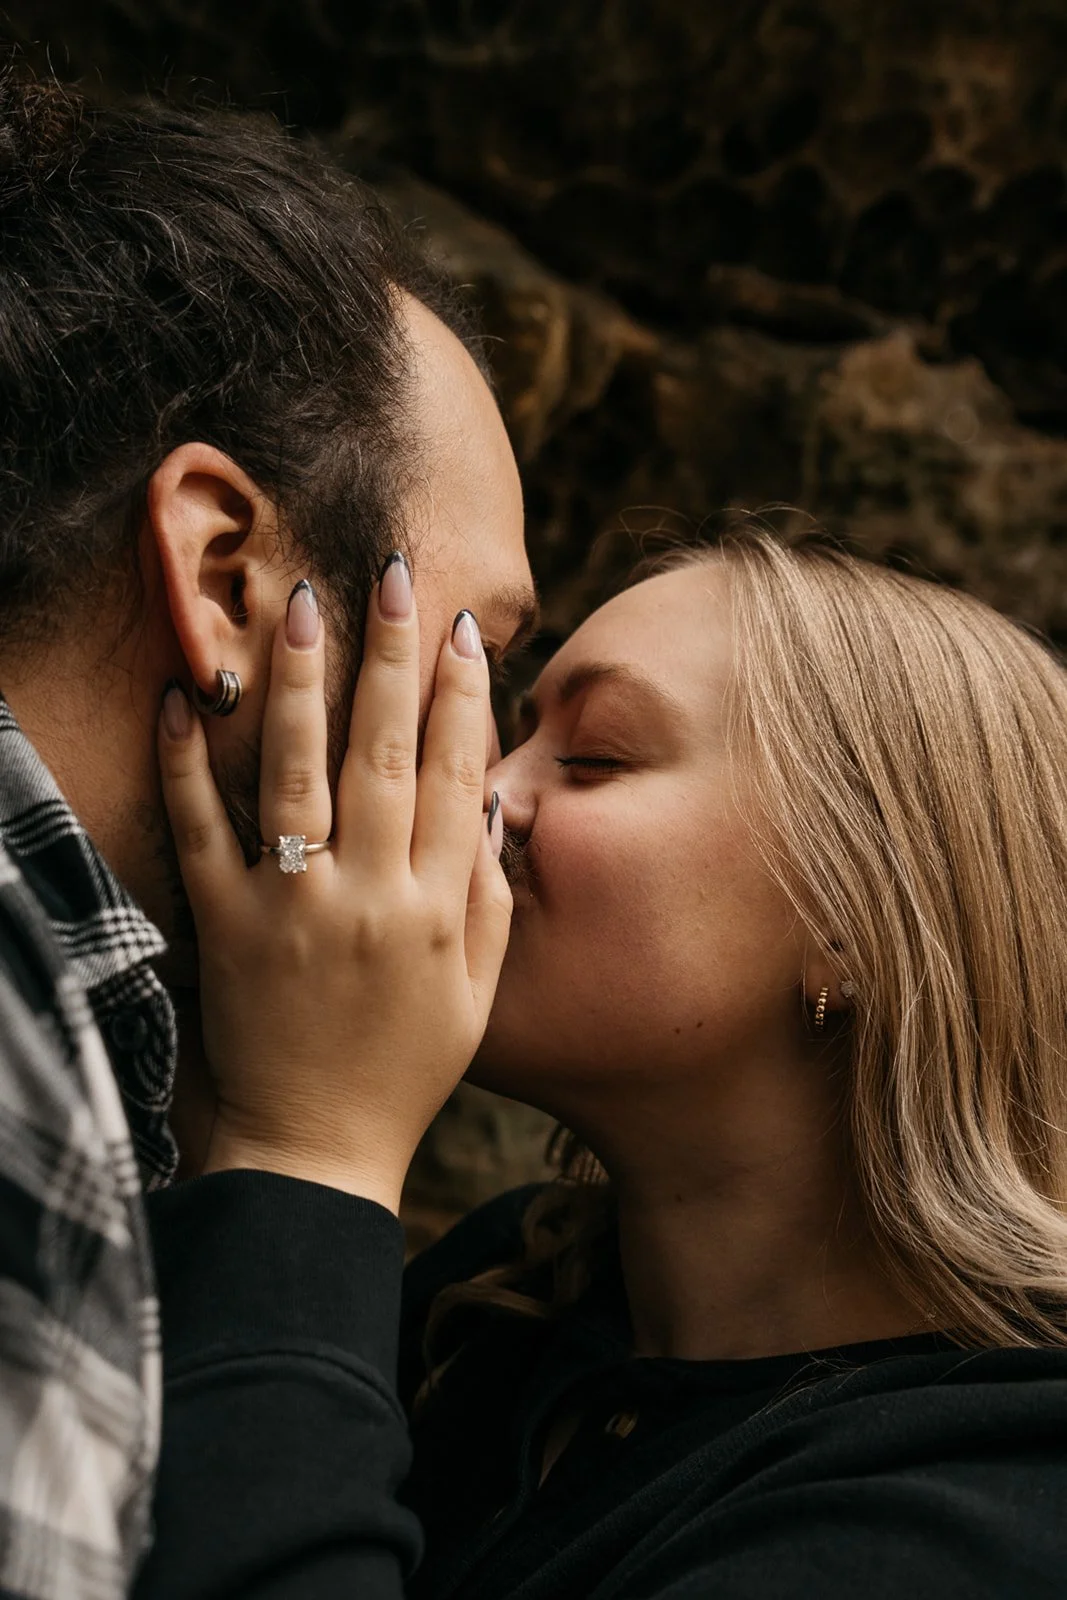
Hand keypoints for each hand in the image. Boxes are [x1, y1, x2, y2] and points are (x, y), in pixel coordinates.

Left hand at [157, 557, 510, 1213]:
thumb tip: (482, 801)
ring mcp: (293, 906)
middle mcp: (368, 894)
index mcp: (436, 907)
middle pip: (380, 754)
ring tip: (301, 604)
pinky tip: (181, 700)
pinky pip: (202, 834)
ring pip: (297, 775)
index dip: (462, 697)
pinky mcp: (228, 926)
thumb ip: (487, 893)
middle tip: (393, 577)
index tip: (463, 631)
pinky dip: (187, 766)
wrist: (318, 1148)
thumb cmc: (409, 1067)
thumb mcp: (480, 990)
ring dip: (301, 684)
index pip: (452, 776)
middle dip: (390, 658)